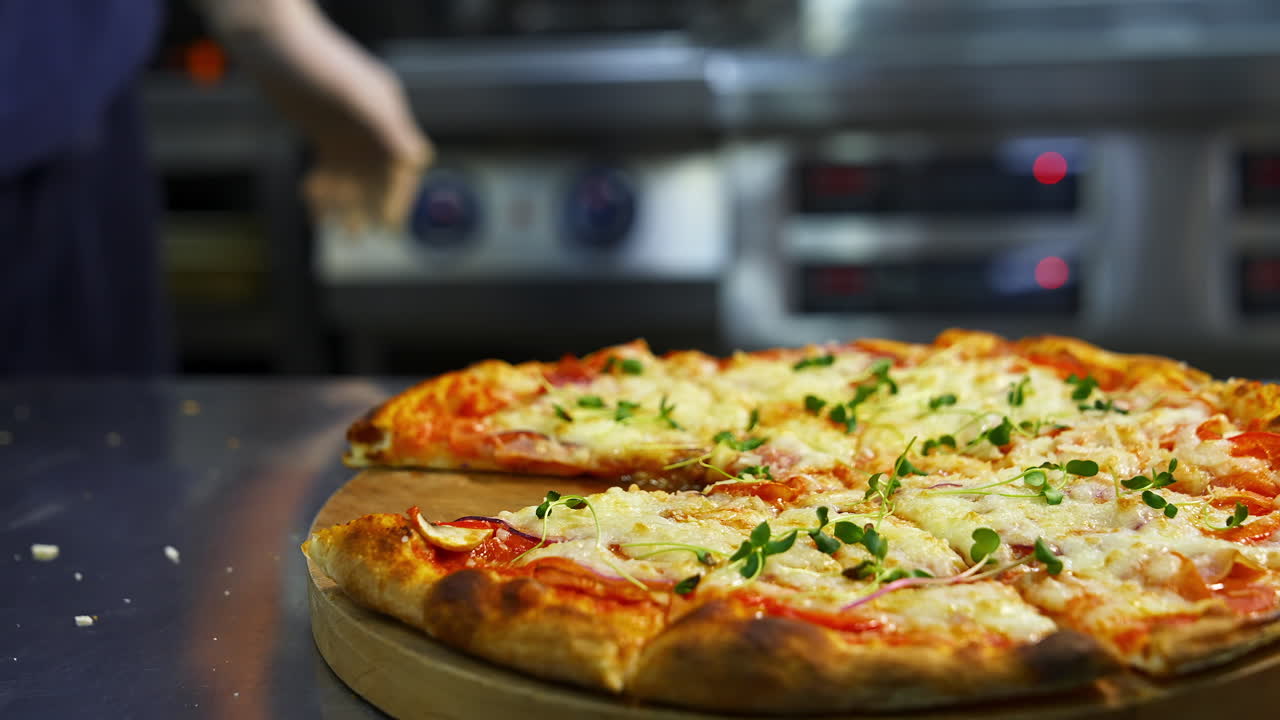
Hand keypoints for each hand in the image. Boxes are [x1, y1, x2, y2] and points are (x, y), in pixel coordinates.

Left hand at [301, 68, 432, 232]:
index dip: (398, 196)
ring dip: (349, 206)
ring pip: (354, 180)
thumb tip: (419, 161)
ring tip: (346, 233)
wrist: (273, 46)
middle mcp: (372, 128)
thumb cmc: (316, 61)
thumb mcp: (356, 94)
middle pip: (380, 177)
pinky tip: (317, 213)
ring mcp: (348, 134)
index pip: (402, 165)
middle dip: (374, 206)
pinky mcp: (324, 137)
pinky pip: (330, 173)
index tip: (389, 223)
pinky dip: (324, 194)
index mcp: (388, 115)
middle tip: (367, 233)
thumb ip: (389, 126)